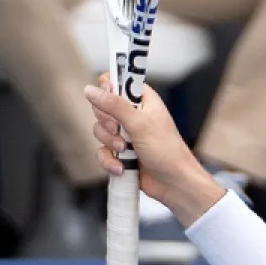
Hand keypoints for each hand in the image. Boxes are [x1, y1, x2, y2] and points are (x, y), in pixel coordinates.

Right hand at [86, 76, 220, 222]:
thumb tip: (91, 90)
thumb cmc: (167, 151)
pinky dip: (109, 160)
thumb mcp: (139, 124)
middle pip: (102, 107)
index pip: (118, 81)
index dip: (107, 88)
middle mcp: (134, 114)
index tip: (108, 100)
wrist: (173, 183)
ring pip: (100, 130)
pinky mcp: (121, 152)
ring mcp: (126, 134)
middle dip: (107, 122)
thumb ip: (114, 105)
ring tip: (126, 151)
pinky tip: (121, 167)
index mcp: (143, 100)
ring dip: (110, 144)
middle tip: (119, 130)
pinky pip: (102, 151)